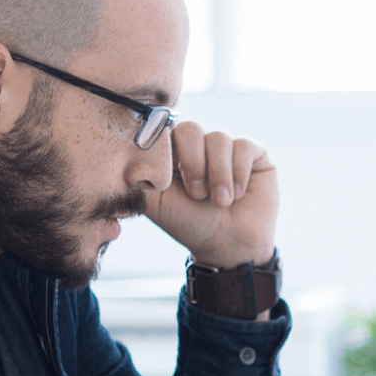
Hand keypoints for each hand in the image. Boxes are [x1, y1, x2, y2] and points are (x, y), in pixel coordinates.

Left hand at [144, 120, 276, 268]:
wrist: (228, 246)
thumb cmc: (190, 224)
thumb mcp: (156, 204)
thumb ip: (137, 180)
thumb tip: (122, 162)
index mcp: (173, 152)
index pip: (165, 129)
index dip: (167, 149)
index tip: (170, 177)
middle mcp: (199, 145)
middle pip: (191, 128)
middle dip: (193, 164)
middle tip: (197, 195)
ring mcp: (226, 147)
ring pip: (219, 138)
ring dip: (218, 174)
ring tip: (221, 202)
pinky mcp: (254, 153)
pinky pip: (244, 146)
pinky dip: (239, 173)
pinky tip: (237, 194)